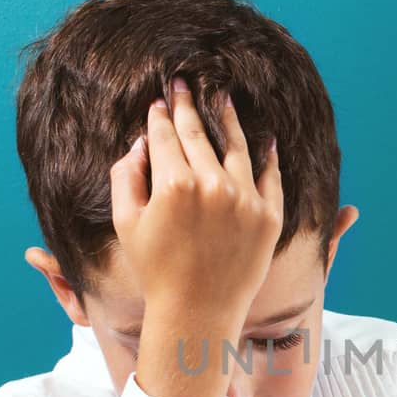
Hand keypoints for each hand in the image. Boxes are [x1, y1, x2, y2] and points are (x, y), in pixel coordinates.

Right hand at [110, 75, 281, 323]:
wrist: (197, 312)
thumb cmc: (155, 270)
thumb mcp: (126, 223)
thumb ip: (126, 175)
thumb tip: (142, 141)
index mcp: (174, 184)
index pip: (166, 136)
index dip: (160, 115)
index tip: (160, 101)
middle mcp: (213, 185)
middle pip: (198, 134)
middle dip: (187, 105)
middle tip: (183, 84)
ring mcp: (245, 199)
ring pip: (237, 146)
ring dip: (227, 119)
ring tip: (222, 99)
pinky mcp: (269, 216)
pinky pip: (270, 176)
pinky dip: (267, 156)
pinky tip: (265, 140)